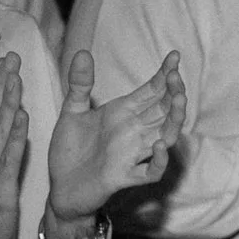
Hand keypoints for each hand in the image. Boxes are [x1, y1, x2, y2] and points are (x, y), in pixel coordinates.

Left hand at [46, 48, 184, 220]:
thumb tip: (83, 52)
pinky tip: (158, 146)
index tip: (174, 56)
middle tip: (176, 77)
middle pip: (164, 111)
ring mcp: (132, 154)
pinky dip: (158, 160)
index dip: (164, 75)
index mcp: (123, 114)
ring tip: (178, 102)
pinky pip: (150, 171)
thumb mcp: (71, 111)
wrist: (60, 186)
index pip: (152, 92)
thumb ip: (79, 84)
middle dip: (174, 93)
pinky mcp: (125, 176)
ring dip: (175, 120)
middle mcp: (132, 132)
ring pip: (165, 136)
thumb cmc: (69, 150)